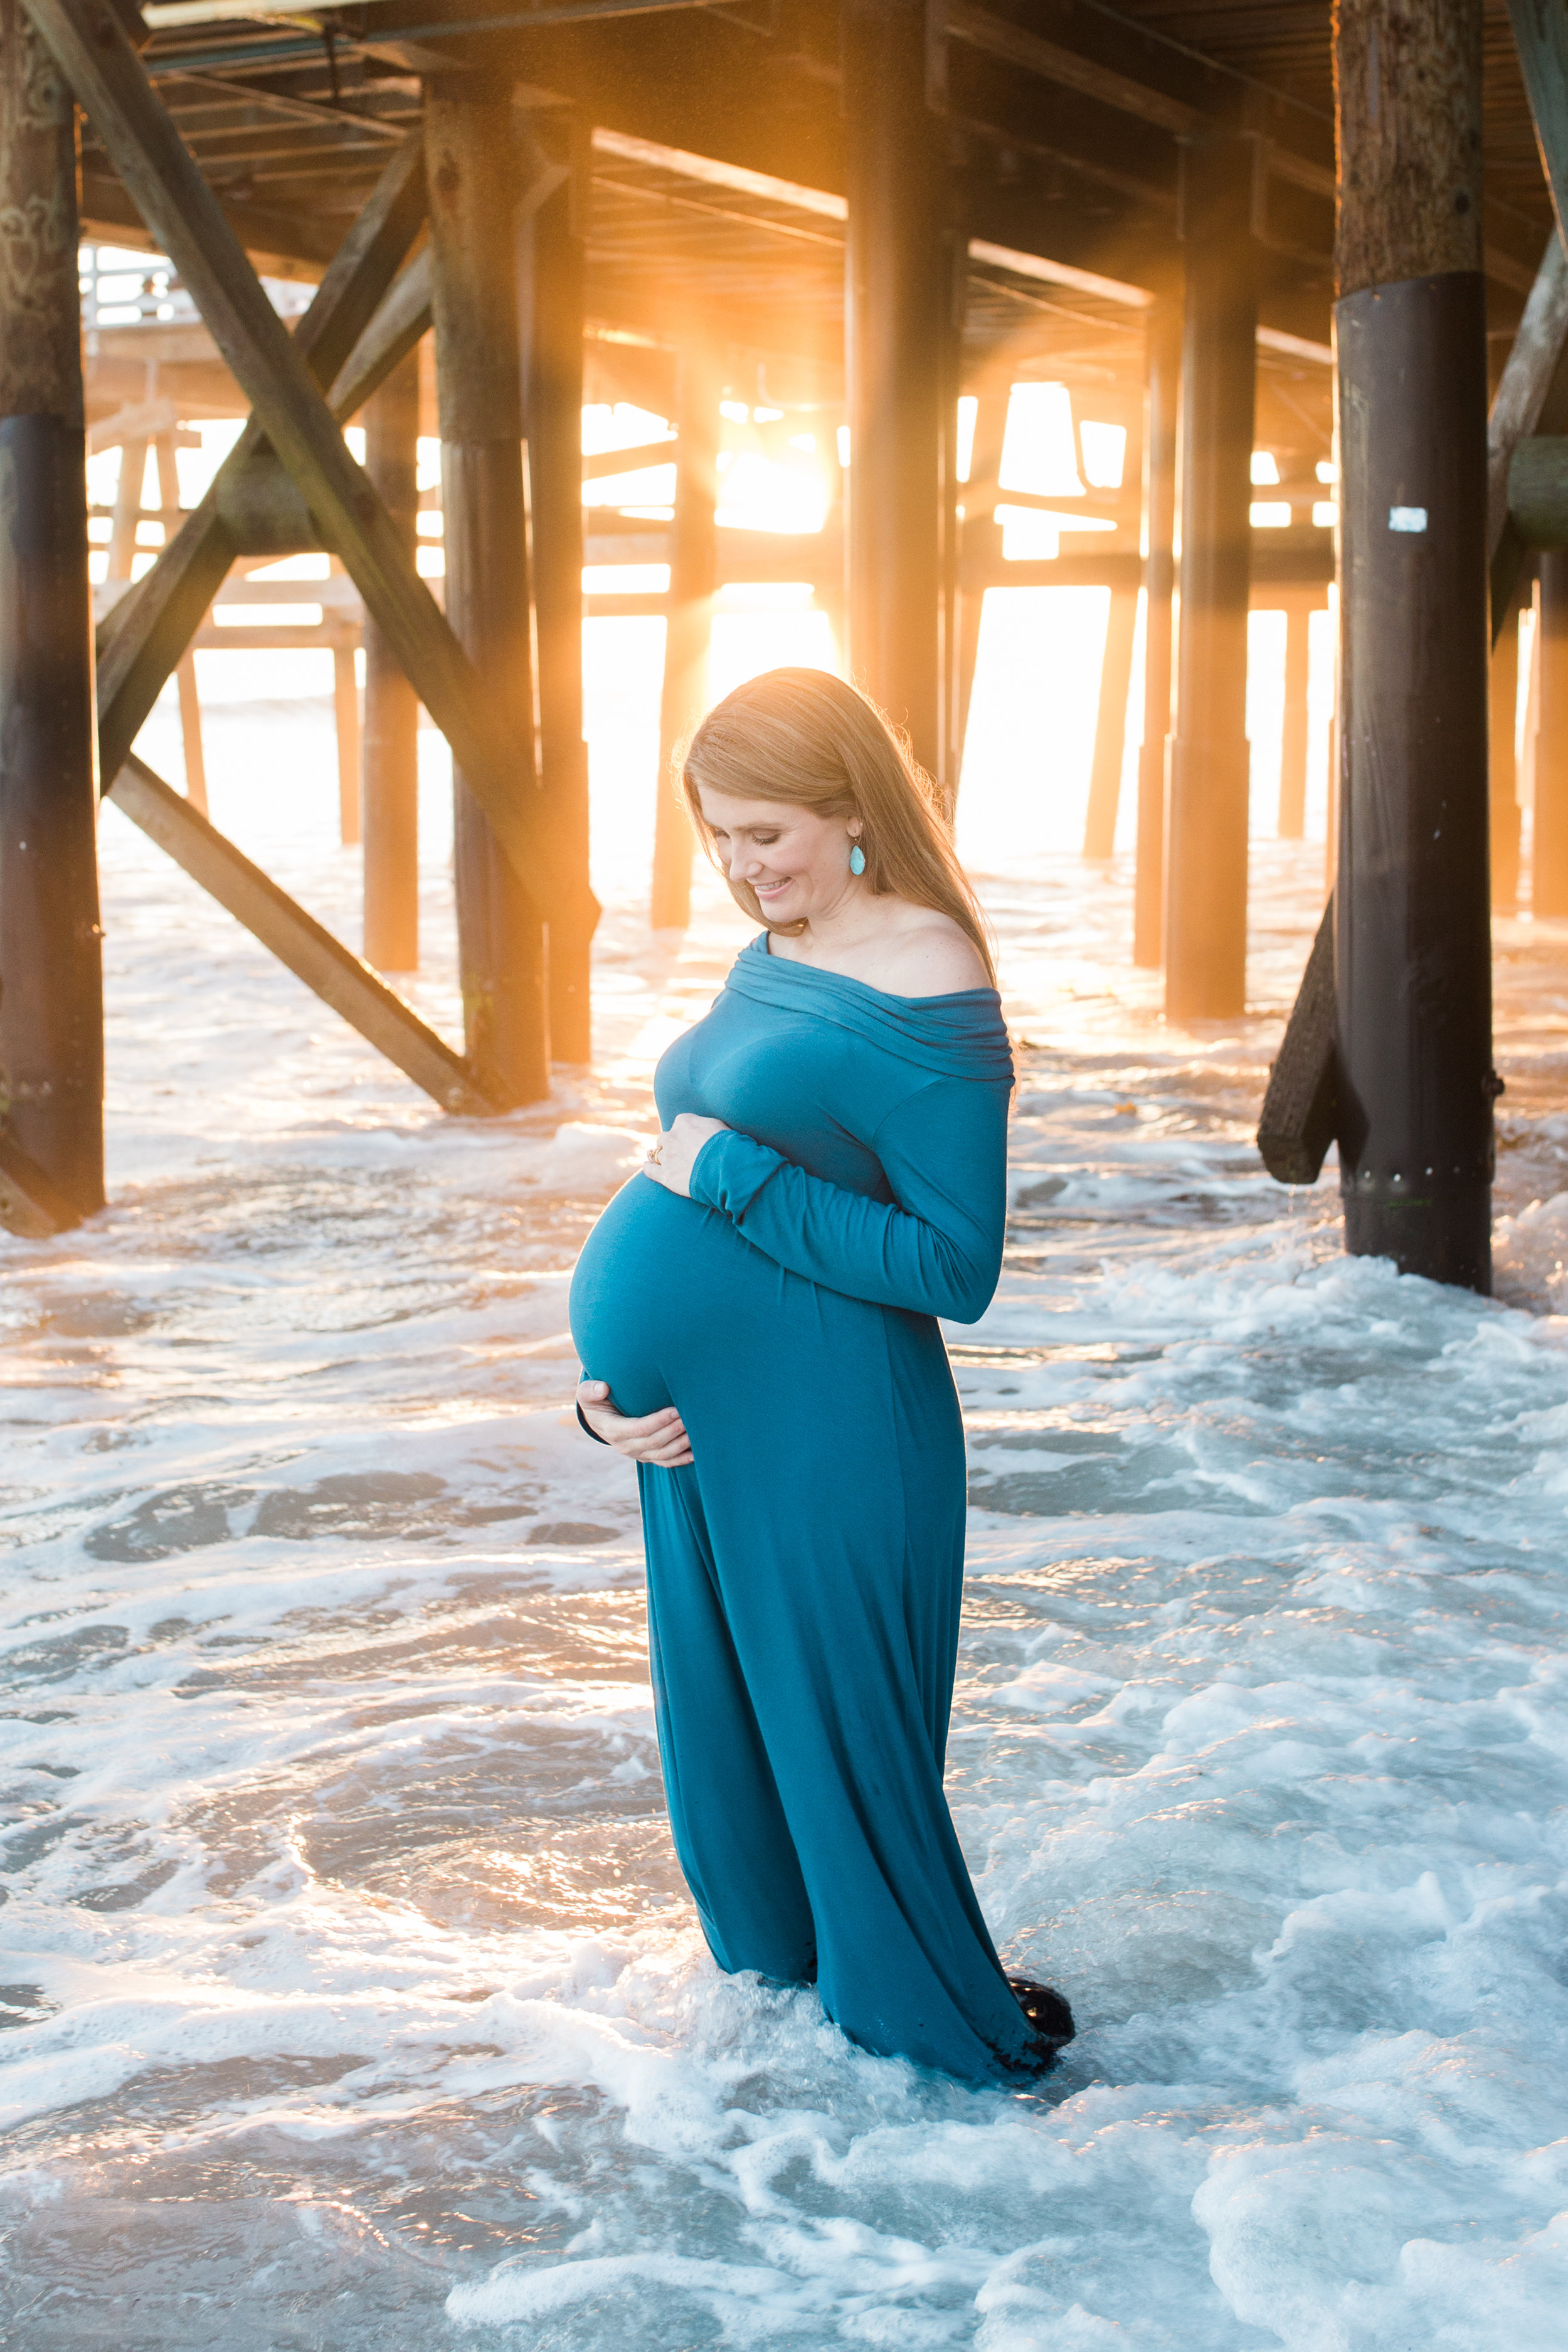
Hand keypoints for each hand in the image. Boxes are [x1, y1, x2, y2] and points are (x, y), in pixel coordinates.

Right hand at [576, 1380, 692, 1466]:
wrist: (599, 1419)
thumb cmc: (596, 1401)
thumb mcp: (587, 1394)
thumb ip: (591, 1390)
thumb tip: (603, 1388)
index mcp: (613, 1429)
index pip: (639, 1428)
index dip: (658, 1421)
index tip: (675, 1410)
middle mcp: (625, 1446)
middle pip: (654, 1442)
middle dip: (674, 1430)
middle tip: (692, 1417)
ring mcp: (637, 1453)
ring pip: (662, 1454)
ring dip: (681, 1444)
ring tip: (698, 1432)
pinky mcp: (647, 1456)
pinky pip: (665, 1462)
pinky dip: (681, 1459)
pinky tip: (695, 1453)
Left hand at [641, 1112, 726, 1198]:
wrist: (726, 1166)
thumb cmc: (728, 1145)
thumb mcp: (719, 1126)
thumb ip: (704, 1125)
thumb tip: (703, 1129)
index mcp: (684, 1122)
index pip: (679, 1125)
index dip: (685, 1134)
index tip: (690, 1140)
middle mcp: (671, 1137)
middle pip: (665, 1139)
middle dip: (671, 1144)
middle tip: (680, 1152)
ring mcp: (667, 1157)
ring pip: (657, 1153)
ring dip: (660, 1156)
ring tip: (663, 1160)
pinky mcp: (666, 1176)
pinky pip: (651, 1170)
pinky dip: (648, 1168)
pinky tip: (647, 1166)